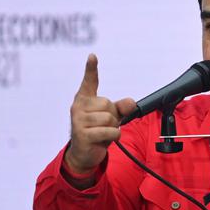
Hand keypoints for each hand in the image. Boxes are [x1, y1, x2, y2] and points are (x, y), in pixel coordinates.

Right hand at [65, 54, 136, 173]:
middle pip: (109, 105)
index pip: (89, 82)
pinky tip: (102, 140)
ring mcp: (78, 121)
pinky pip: (111, 131)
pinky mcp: (82, 134)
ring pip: (110, 119)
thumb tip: (131, 102)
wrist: (84, 153)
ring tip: (101, 133)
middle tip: (103, 126)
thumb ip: (122, 107)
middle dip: (113, 117)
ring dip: (113, 128)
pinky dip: (113, 136)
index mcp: (84, 99)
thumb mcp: (112, 117)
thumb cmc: (98, 131)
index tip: (93, 56)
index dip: (91, 69)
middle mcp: (78, 107)